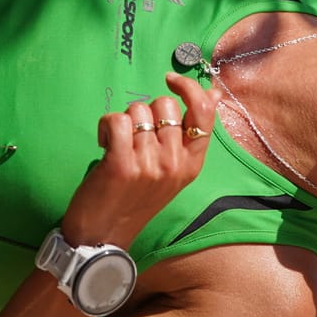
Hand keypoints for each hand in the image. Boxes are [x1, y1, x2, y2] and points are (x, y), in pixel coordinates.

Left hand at [62, 73, 218, 246]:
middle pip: (165, 105)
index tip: (171, 80)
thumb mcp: (172, 169)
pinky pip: (117, 120)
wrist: (103, 236)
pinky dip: (105, 126)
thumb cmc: (135, 199)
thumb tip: (213, 93)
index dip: (189, 88)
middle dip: (145, 111)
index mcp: (192, 164)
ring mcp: (149, 165)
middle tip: (134, 137)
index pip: (204, 112)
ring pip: (137, 111)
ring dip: (123, 122)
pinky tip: (104, 143)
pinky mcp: (121, 165)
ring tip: (117, 146)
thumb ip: (189, 134)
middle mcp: (175, 163)